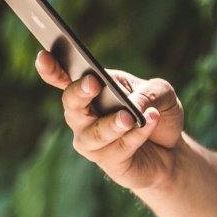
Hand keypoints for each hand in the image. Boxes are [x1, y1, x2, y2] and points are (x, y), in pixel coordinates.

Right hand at [35, 50, 185, 190]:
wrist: (172, 150)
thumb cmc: (157, 112)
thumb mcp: (162, 93)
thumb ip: (148, 92)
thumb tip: (133, 104)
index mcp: (91, 89)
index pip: (63, 78)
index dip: (50, 69)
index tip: (44, 55)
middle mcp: (83, 116)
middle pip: (72, 104)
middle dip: (80, 92)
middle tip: (94, 83)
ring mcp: (92, 141)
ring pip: (95, 132)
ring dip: (113, 122)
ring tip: (131, 116)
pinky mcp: (108, 161)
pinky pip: (119, 148)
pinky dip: (137, 134)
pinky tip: (150, 121)